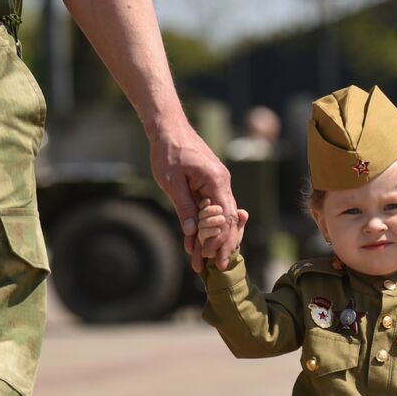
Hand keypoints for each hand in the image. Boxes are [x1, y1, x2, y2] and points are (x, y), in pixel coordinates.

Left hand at [147, 122, 238, 273]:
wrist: (168, 128)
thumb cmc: (169, 151)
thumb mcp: (172, 182)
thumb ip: (185, 208)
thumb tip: (193, 233)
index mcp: (216, 181)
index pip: (226, 218)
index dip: (223, 241)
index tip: (217, 261)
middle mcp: (222, 183)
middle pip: (227, 220)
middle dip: (220, 245)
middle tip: (214, 267)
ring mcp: (217, 183)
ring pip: (220, 216)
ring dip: (212, 238)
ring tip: (202, 259)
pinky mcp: (209, 184)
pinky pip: (211, 208)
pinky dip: (206, 225)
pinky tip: (198, 242)